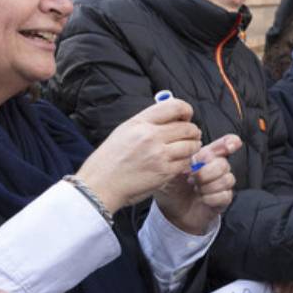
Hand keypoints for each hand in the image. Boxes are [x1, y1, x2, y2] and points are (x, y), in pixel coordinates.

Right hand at [76, 99, 201, 212]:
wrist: (99, 185)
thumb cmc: (109, 160)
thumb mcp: (124, 131)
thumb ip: (148, 122)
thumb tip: (172, 117)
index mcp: (140, 122)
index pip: (175, 106)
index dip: (186, 111)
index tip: (186, 117)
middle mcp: (151, 136)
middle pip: (187, 127)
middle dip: (193, 131)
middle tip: (191, 136)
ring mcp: (159, 155)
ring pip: (191, 145)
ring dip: (193, 146)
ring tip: (188, 148)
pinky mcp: (164, 172)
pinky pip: (186, 162)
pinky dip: (186, 162)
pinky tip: (179, 162)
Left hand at [154, 134, 241, 235]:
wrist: (172, 211)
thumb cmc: (172, 187)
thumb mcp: (171, 169)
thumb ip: (182, 159)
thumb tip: (192, 155)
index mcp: (206, 157)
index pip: (225, 144)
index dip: (230, 143)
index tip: (229, 146)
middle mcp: (217, 168)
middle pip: (223, 164)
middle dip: (206, 172)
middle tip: (192, 178)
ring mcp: (222, 184)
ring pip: (226, 180)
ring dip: (207, 186)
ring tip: (196, 189)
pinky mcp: (224, 199)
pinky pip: (225, 195)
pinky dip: (210, 198)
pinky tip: (202, 199)